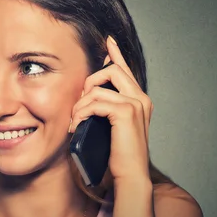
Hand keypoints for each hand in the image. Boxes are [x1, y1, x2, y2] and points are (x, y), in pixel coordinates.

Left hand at [68, 36, 152, 182]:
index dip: (115, 53)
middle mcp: (141, 98)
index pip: (125, 69)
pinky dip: (81, 113)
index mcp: (139, 100)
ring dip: (80, 104)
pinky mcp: (126, 112)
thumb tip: (87, 96)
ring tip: (75, 122)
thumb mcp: (109, 127)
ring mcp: (136, 104)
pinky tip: (77, 126)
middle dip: (89, 82)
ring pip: (98, 88)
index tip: (107, 40)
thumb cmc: (117, 156)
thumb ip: (104, 110)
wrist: (129, 176)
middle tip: (79, 105)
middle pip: (111, 70)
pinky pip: (95, 102)